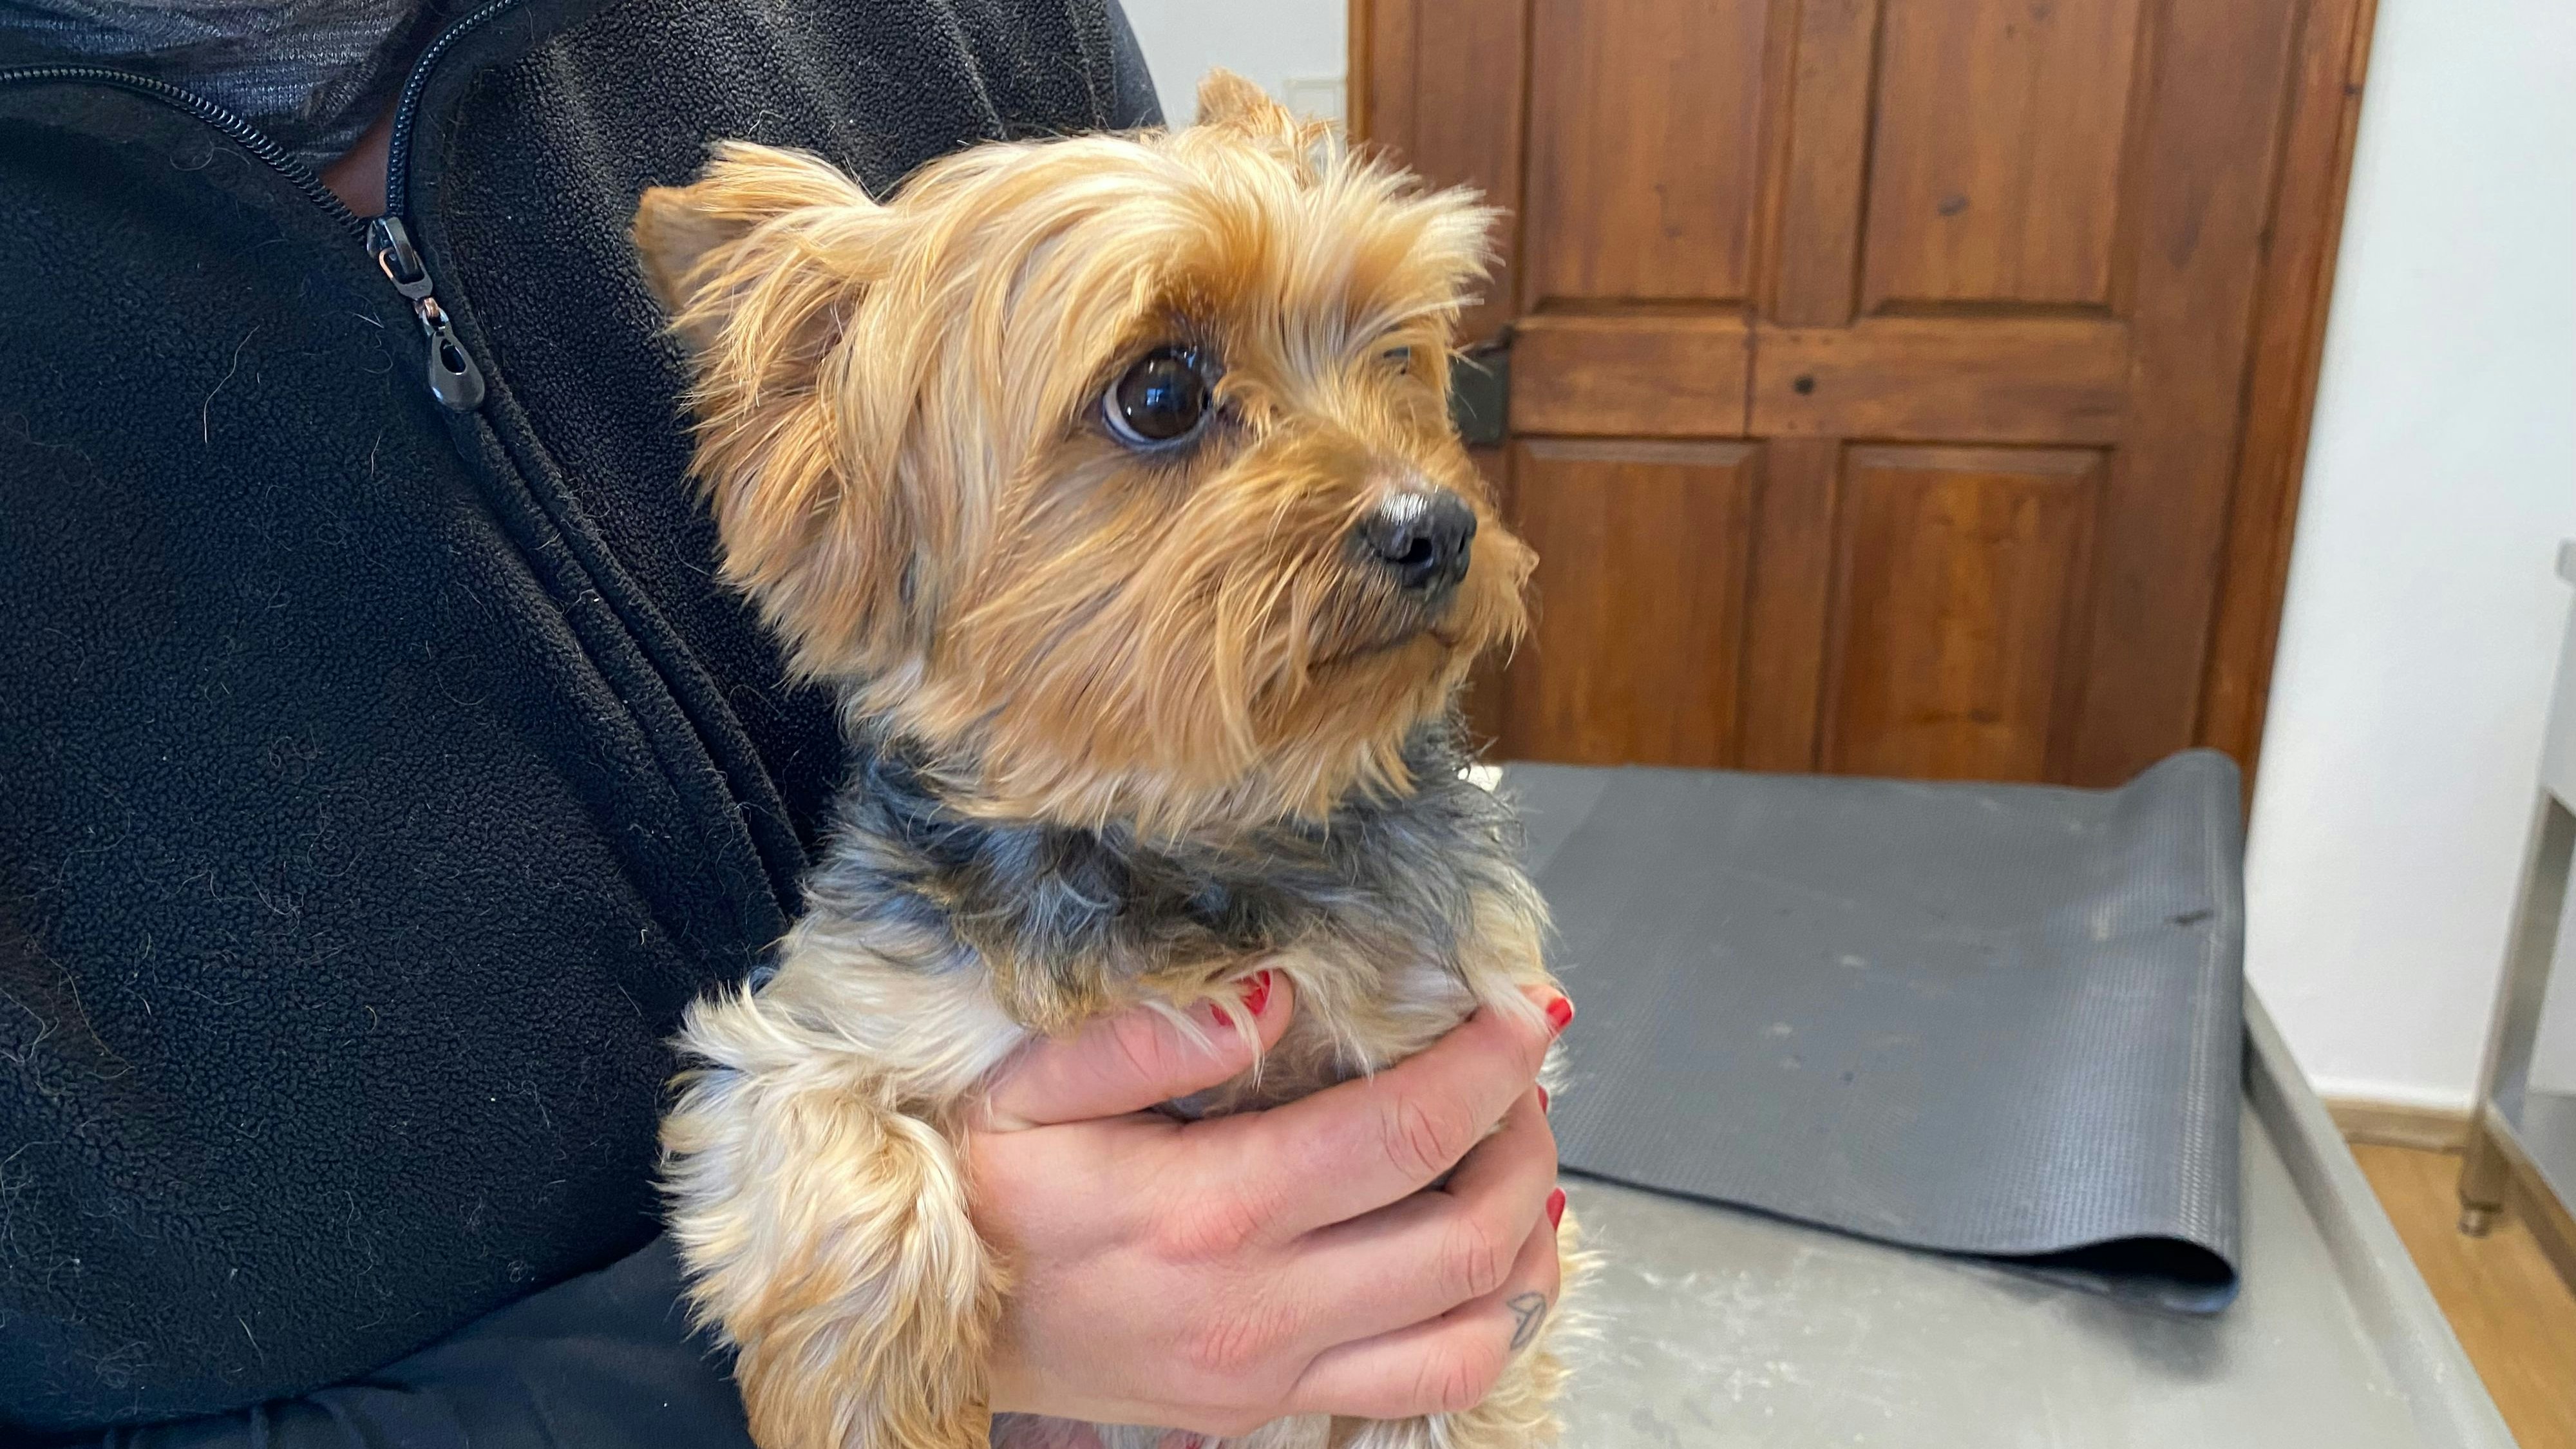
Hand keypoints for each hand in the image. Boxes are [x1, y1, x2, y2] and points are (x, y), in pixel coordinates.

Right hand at [971, 976, 1568, 1431]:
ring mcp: (1274, 1371)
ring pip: (1478, 1332)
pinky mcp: (1273, 1407)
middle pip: (1468, 1235)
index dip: (1490, 1065)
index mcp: (1208, 1209)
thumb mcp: (1025, 1088)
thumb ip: (1144, 1036)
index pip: (1403, 1134)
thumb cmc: (981, 1190)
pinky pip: (1432, 1385)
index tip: (1524, 1008)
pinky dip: (1491, 1320)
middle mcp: (1260, 1305)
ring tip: (1515, 1159)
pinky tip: (1483, 1254)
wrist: (929, 1326)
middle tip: (1521, 1075)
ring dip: (1527, 1241)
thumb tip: (1274, 994)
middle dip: (1526, 1140)